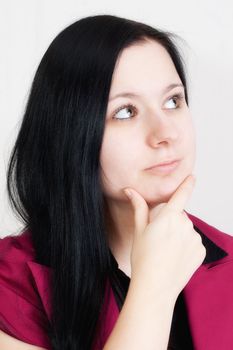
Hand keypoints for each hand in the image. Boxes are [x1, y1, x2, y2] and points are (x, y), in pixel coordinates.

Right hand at [123, 175, 205, 296]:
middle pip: (179, 216)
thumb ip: (139, 207)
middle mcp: (185, 225)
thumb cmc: (143, 259)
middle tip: (158, 238)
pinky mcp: (201, 251)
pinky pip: (193, 242)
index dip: (187, 184)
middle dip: (171, 222)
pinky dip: (186, 246)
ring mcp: (195, 238)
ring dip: (178, 234)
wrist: (155, 287)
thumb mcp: (139, 230)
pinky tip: (175, 257)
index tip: (192, 177)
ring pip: (186, 229)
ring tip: (166, 250)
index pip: (181, 195)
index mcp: (169, 217)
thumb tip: (130, 190)